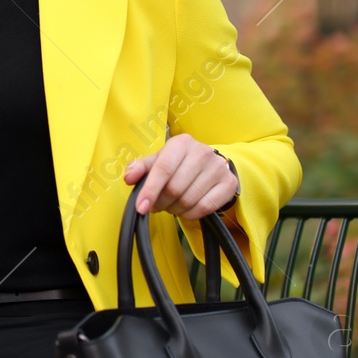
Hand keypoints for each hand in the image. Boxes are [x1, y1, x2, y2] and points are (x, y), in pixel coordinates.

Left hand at [122, 134, 237, 218]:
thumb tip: (129, 177)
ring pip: (188, 200)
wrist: (211, 164)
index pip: (163, 169)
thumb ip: (140, 168)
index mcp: (181, 143)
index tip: (141, 207)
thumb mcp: (158, 160)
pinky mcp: (229, 183)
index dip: (150, 190)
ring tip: (171, 205)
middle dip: (161, 202)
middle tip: (156, 205)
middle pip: (174, 188)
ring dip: (174, 209)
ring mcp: (218, 168)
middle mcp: (202, 152)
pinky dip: (190, 214)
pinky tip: (185, 209)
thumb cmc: (178, 163)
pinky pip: (205, 207)